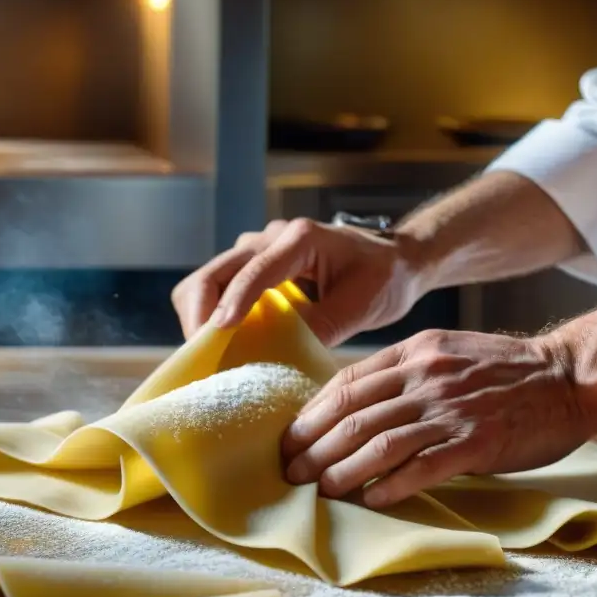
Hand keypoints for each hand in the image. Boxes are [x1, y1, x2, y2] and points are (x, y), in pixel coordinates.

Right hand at [171, 218, 427, 346]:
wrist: (396, 260)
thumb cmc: (385, 277)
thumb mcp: (362, 305)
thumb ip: (322, 326)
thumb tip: (279, 359)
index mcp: (301, 238)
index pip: (254, 270)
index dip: (233, 302)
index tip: (217, 333)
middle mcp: (271, 237)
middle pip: (214, 272)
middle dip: (200, 313)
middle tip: (204, 356)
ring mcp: (258, 250)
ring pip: (208, 280)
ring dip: (202, 316)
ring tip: (212, 354)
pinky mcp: (255, 266)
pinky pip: (220, 289)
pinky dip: (214, 316)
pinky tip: (225, 346)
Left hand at [282, 329, 592, 507]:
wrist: (569, 377)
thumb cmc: (504, 371)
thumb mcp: (445, 353)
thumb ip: (402, 374)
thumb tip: (353, 405)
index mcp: (413, 354)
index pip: (346, 384)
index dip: (311, 414)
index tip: (290, 438)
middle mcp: (426, 377)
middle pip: (353, 416)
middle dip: (314, 447)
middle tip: (290, 472)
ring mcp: (451, 409)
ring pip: (380, 442)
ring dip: (342, 471)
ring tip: (319, 491)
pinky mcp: (477, 442)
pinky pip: (423, 467)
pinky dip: (392, 485)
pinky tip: (371, 500)